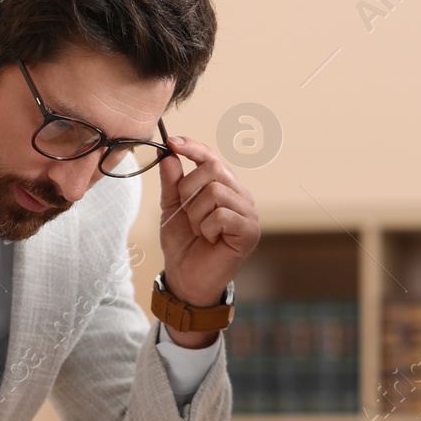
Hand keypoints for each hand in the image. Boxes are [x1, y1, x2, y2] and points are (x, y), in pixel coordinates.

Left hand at [156, 134, 260, 345]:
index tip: (172, 142)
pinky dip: (207, 228)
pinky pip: (222, 215)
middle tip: (186, 214)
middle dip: (188, 191)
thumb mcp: (171, 209)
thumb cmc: (183, 244)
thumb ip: (172, 183)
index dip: (193, 147)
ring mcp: (249, 213)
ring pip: (215, 192)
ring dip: (196, 214)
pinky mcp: (250, 231)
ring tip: (199, 230)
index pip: (211, 157)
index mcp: (224, 187)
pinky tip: (210, 239)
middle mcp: (240, 195)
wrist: (186, 278)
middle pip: (212, 169)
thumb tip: (170, 155)